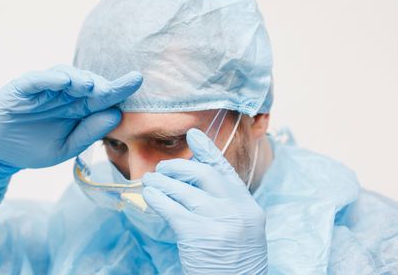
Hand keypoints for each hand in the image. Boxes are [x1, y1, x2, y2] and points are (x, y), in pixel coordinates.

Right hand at [0, 64, 141, 168]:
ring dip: (80, 78)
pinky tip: (65, 81)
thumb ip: (90, 132)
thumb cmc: (35, 147)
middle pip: (88, 82)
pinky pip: (38, 79)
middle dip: (103, 84)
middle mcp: (64, 95)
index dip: (120, 87)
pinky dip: (51, 78)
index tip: (138, 80)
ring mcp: (44, 89)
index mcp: (78, 109)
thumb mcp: (67, 146)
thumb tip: (117, 114)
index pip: (103, 96)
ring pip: (66, 75)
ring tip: (92, 86)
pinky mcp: (23, 88)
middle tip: (114, 89)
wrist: (0, 153)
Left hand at [142, 128, 267, 274]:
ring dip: (162, 182)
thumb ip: (224, 204)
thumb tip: (192, 182)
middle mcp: (237, 210)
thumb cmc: (233, 264)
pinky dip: (158, 199)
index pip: (226, 171)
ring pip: (185, 190)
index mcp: (248, 207)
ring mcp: (220, 221)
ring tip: (149, 180)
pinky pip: (172, 209)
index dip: (208, 150)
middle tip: (162, 169)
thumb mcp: (240, 229)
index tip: (194, 134)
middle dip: (179, 167)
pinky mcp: (199, 235)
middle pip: (204, 174)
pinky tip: (149, 195)